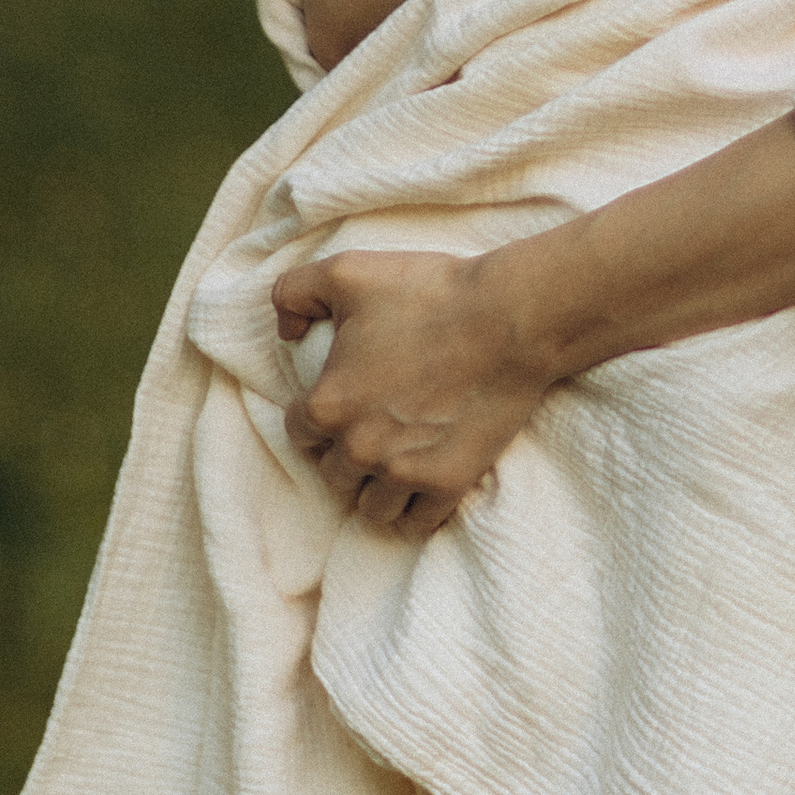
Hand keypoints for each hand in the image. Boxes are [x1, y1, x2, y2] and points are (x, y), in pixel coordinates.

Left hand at [275, 246, 559, 537]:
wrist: (509, 318)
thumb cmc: (429, 291)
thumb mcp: (347, 271)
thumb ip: (292, 293)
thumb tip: (285, 332)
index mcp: (327, 405)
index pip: (300, 431)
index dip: (319, 413)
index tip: (346, 400)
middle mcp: (358, 449)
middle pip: (334, 474)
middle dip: (348, 454)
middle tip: (375, 429)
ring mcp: (403, 472)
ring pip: (372, 507)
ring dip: (378, 488)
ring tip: (397, 462)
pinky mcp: (447, 484)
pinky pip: (415, 523)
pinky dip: (415, 510)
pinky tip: (422, 485)